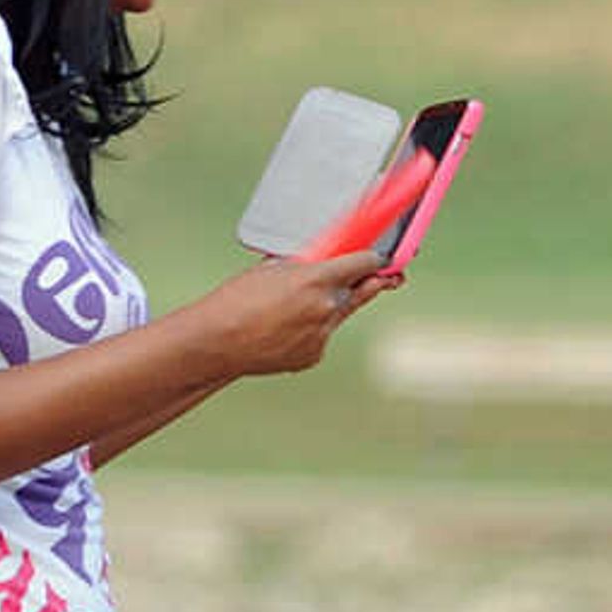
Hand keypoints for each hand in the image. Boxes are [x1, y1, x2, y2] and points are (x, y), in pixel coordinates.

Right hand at [190, 250, 398, 377]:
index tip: (379, 257)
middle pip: (365, 290)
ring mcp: (323, 334)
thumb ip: (306, 264)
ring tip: (300, 304)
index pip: (365, 264)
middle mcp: (327, 307)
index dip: (373, 259)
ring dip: (333, 305)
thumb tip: (324, 258)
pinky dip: (313, 329)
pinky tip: (286, 328)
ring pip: (341, 314)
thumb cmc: (237, 299)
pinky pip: (323, 335)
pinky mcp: (315, 354)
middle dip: (376, 282)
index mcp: (317, 279)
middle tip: (393, 277)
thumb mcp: (273, 268)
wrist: (218, 341)